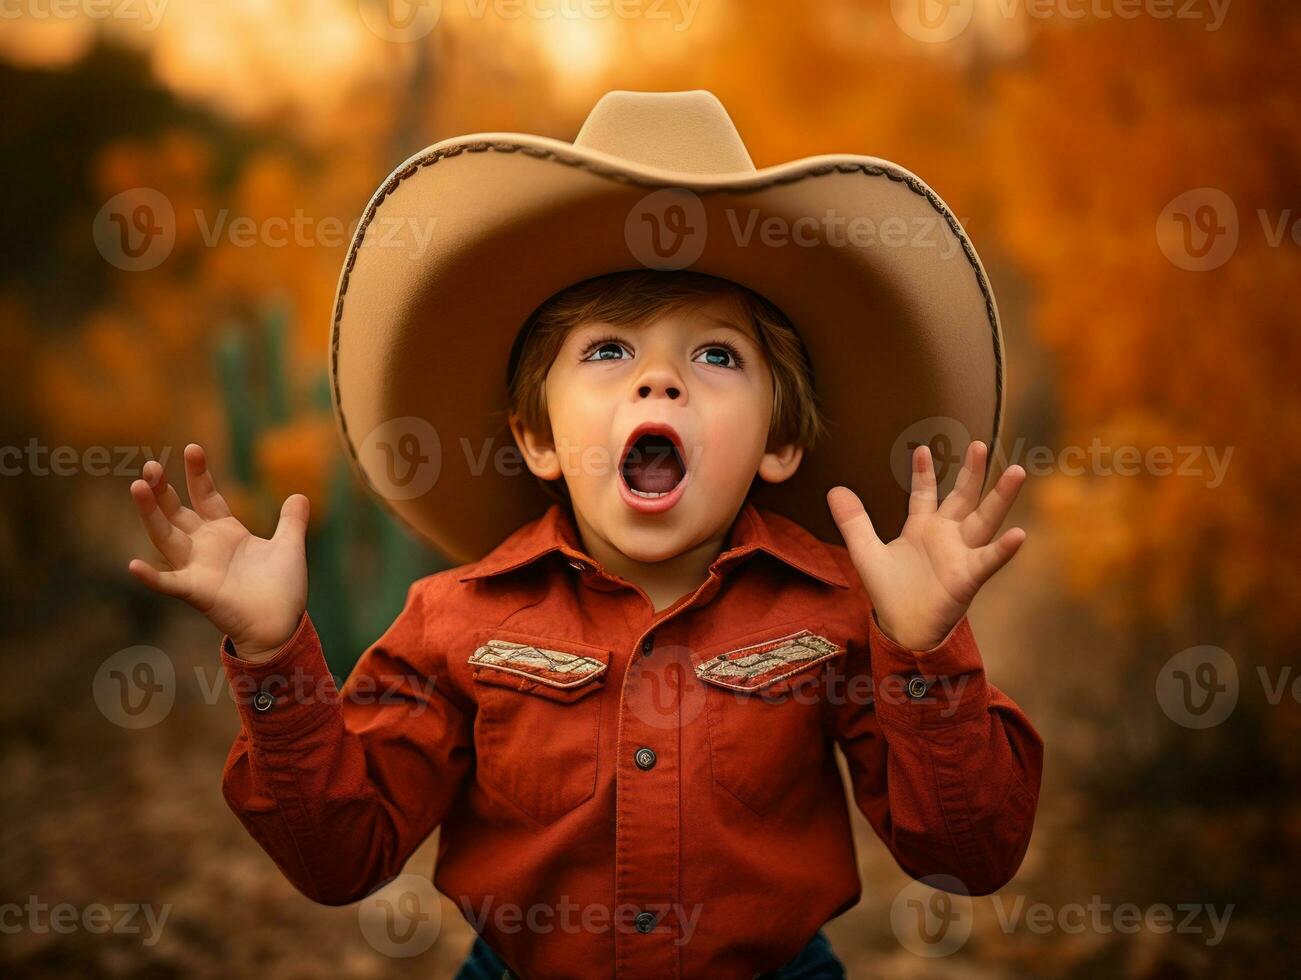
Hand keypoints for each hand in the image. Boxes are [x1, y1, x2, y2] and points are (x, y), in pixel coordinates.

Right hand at [127, 443, 309, 661]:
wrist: (282, 626)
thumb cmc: (282, 590)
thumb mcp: (289, 547)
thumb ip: (292, 521)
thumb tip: (300, 495)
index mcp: (226, 532)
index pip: (205, 495)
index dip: (198, 473)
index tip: (193, 448)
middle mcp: (205, 546)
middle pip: (176, 511)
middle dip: (163, 489)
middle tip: (150, 465)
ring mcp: (197, 567)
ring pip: (165, 536)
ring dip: (150, 513)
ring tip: (137, 486)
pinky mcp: (197, 591)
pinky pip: (169, 583)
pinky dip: (151, 577)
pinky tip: (133, 565)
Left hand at [827, 441, 1025, 650]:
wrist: (902, 630)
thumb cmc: (890, 593)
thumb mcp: (865, 552)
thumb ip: (853, 522)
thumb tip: (834, 490)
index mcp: (921, 528)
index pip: (924, 493)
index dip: (923, 472)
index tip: (922, 448)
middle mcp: (946, 536)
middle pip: (963, 497)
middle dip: (972, 472)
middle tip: (979, 445)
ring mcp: (961, 554)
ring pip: (985, 520)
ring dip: (1001, 497)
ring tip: (1016, 472)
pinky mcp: (968, 577)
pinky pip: (989, 560)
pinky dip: (1004, 549)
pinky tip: (1018, 534)